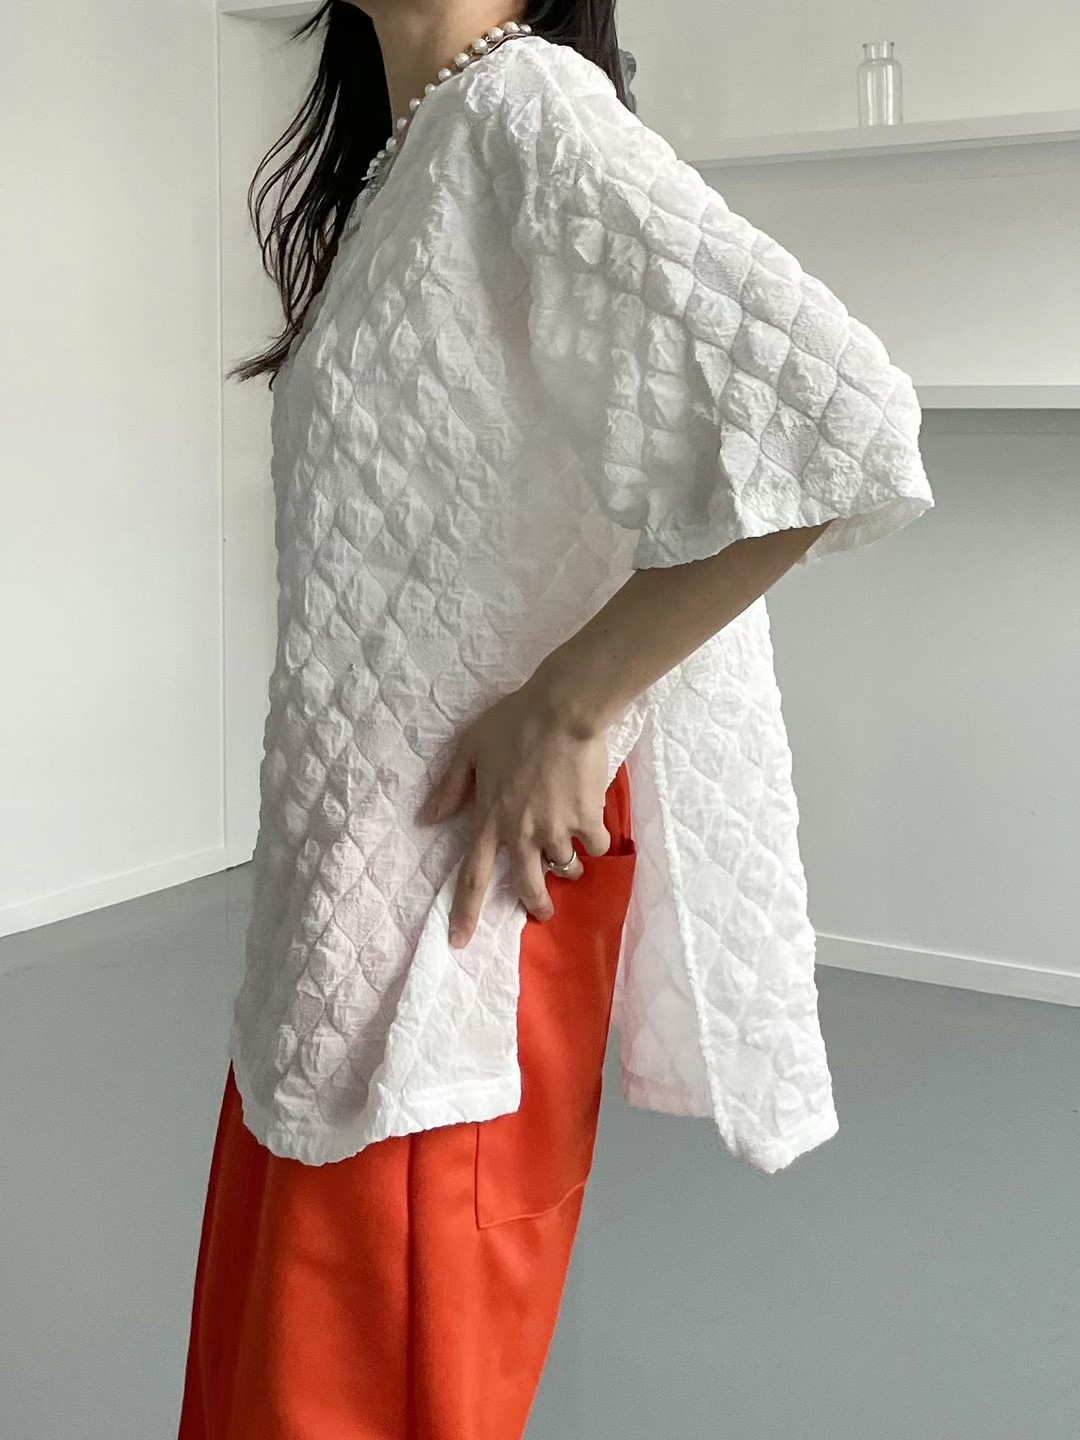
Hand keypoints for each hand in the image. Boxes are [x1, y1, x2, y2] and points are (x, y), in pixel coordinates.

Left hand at [415, 675, 612, 947]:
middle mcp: (522, 833)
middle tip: (541, 908)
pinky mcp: (587, 819)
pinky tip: (594, 828)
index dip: (465, 913)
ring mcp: (556, 828)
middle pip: (526, 885)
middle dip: (535, 903)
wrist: (563, 710)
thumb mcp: (469, 749)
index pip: (472, 876)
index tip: (459, 942)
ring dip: (567, 868)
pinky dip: (595, 842)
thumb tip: (427, 818)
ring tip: (572, 860)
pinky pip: (595, 846)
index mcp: (490, 819)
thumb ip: (450, 786)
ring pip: (564, 868)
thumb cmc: (513, 723)